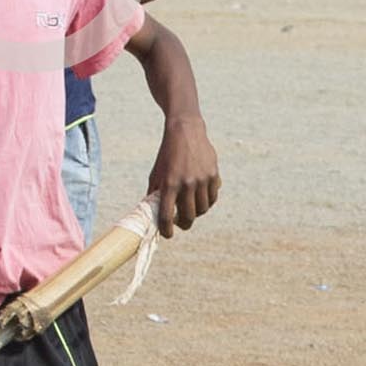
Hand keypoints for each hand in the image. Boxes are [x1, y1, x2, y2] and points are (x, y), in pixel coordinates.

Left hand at [146, 106, 222, 234]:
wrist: (185, 130)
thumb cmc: (167, 154)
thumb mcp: (156, 173)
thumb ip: (154, 194)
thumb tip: (150, 215)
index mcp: (169, 183)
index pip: (167, 216)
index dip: (166, 230)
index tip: (168, 234)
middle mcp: (187, 183)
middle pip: (188, 217)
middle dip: (183, 224)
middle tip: (180, 223)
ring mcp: (202, 179)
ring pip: (202, 209)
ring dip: (195, 213)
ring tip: (190, 208)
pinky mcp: (214, 175)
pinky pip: (213, 198)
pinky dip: (207, 202)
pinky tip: (200, 198)